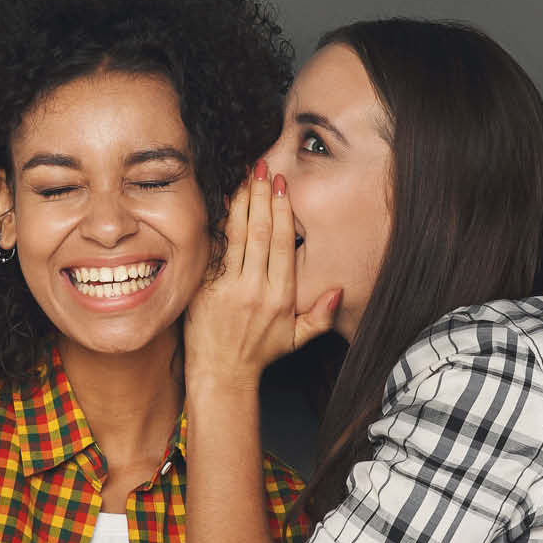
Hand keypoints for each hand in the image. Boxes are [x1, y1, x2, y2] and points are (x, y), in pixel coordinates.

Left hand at [186, 161, 340, 389]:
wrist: (221, 374)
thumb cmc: (259, 353)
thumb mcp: (296, 339)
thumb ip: (320, 315)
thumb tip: (339, 290)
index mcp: (281, 297)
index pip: (283, 243)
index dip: (282, 211)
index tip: (281, 186)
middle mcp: (255, 290)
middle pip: (260, 232)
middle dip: (261, 196)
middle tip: (261, 169)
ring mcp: (227, 290)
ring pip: (236, 237)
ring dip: (240, 204)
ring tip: (243, 178)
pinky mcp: (203, 291)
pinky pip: (212, 252)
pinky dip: (217, 227)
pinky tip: (220, 205)